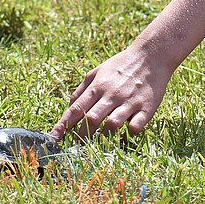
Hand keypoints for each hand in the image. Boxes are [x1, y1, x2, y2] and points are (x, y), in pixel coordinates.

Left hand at [49, 45, 170, 139]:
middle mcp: (112, 95)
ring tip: (98, 146)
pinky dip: (127, 135)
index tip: (53, 138)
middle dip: (81, 136)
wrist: (151, 56)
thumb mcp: (98, 71)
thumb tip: (69, 108)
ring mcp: (129, 102)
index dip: (63, 125)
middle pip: (91, 120)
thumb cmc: (121, 65)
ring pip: (112, 125)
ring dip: (103, 138)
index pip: (76, 109)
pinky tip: (124, 137)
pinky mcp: (146, 108)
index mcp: (98, 86)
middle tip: (76, 147)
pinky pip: (134, 127)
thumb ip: (82, 89)